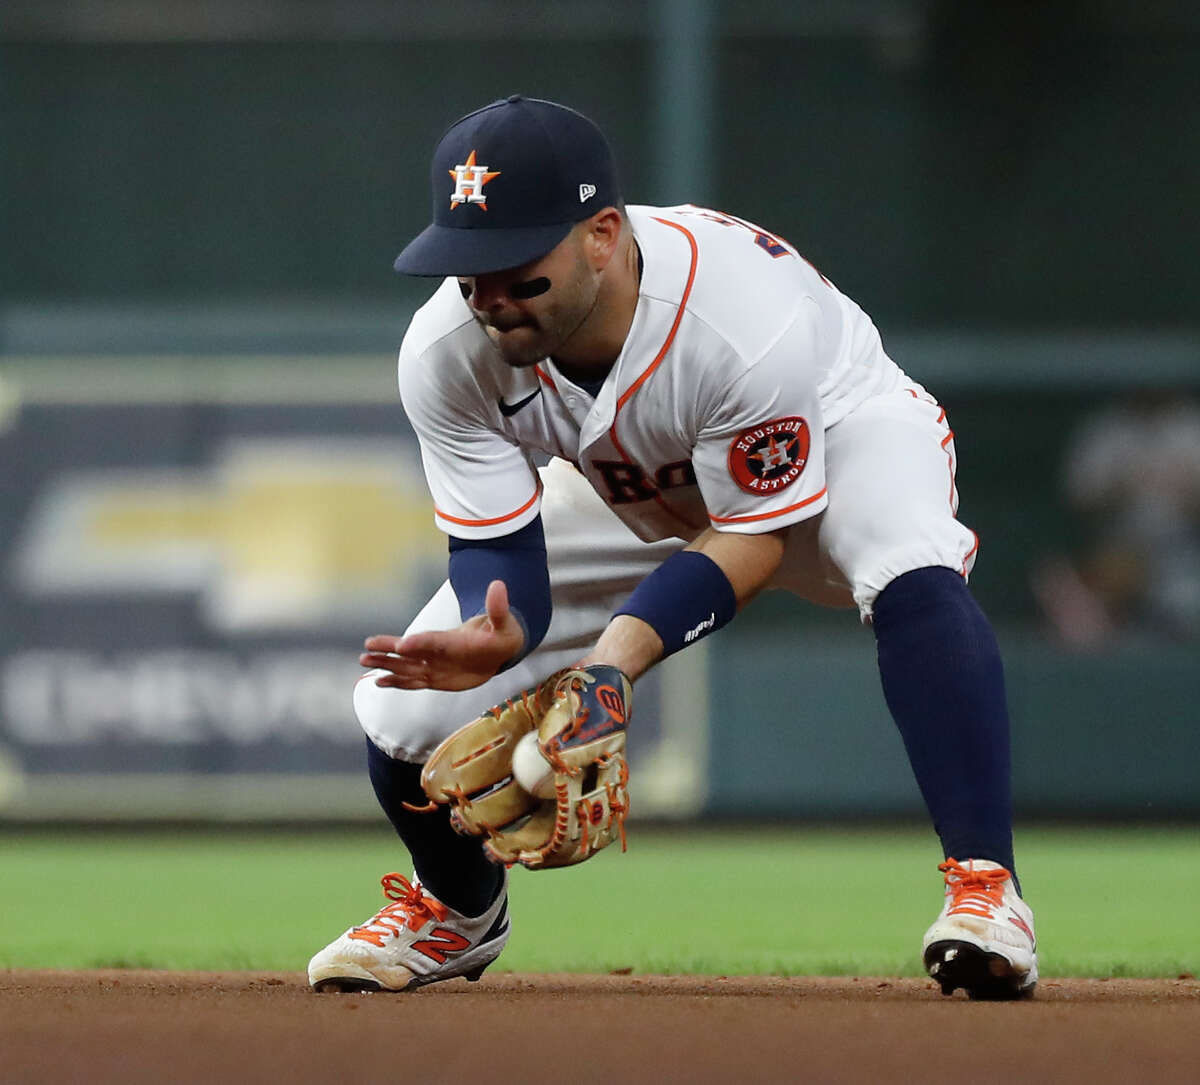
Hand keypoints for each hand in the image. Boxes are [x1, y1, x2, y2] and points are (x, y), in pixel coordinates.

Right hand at [360, 580, 525, 691]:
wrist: (496, 649)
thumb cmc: (499, 635)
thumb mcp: (502, 622)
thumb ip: (497, 607)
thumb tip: (499, 584)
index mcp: (451, 639)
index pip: (431, 641)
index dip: (419, 642)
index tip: (403, 644)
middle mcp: (437, 651)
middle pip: (410, 651)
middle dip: (389, 649)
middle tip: (368, 646)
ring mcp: (434, 664)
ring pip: (406, 666)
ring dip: (386, 664)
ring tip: (364, 660)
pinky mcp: (434, 677)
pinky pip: (413, 681)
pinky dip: (397, 682)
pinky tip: (379, 681)